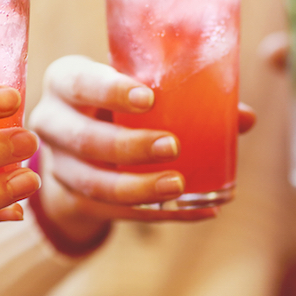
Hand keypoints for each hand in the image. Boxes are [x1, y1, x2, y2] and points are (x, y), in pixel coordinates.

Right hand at [27, 56, 256, 246]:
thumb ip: (183, 93)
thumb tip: (244, 117)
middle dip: (128, 146)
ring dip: (138, 188)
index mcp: (65, 80)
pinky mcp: (73, 198)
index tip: (150, 99)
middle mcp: (52, 121)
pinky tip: (196, 211)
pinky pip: (112, 212)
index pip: (80, 83)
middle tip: (172, 146)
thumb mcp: (137, 85)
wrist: (77, 140)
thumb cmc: (118, 100)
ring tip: (180, 186)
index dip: (111, 92)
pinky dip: (156, 214)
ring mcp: (57, 164)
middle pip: (83, 139)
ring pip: (93, 183)